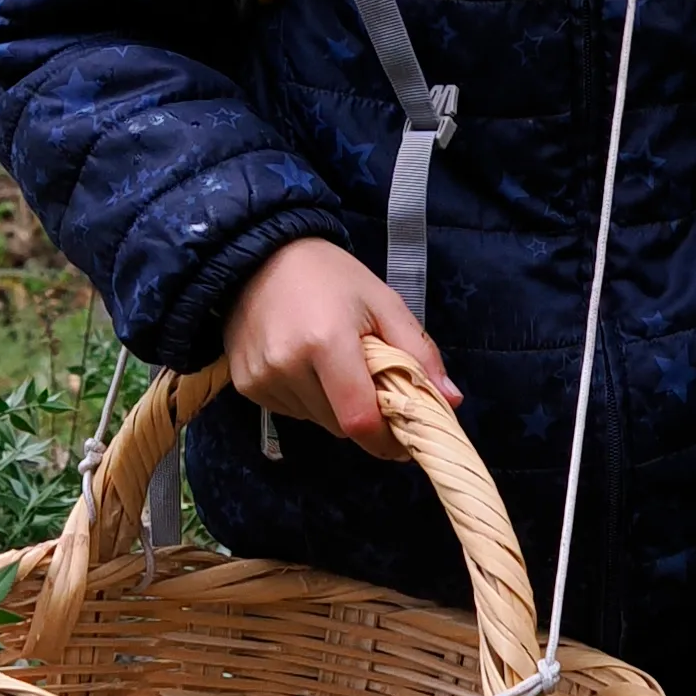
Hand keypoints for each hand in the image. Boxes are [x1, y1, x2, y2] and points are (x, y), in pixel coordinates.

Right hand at [223, 238, 456, 453]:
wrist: (261, 255)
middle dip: (362, 413)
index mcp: (326, 341)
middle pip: (339, 424)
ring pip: (315, 420)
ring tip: (331, 364)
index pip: (359, 420)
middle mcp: (287, 364)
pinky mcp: (245, 384)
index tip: (403, 441)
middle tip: (369, 381)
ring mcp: (261, 377)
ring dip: (332, 406)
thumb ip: (419, 353)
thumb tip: (451, 400)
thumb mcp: (383, 302)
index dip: (385, 440)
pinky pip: (290, 411)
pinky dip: (305, 398)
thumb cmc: (329, 275)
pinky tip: (303, 364)